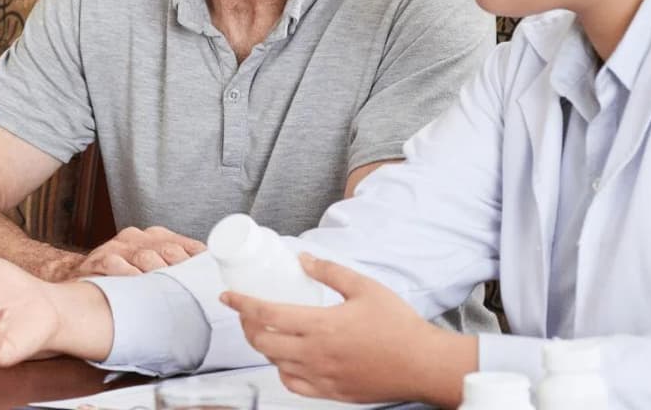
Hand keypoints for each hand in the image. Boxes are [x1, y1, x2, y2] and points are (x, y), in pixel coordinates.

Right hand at [71, 226, 205, 276]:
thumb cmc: (121, 278)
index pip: (184, 244)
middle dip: (182, 267)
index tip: (210, 273)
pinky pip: (116, 264)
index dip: (198, 258)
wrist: (77, 278)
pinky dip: (128, 274)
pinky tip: (138, 284)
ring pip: (145, 255)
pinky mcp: (99, 259)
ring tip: (171, 287)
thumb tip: (205, 286)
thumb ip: (173, 272)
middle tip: (194, 285)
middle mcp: (137, 238)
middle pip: (167, 249)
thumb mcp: (149, 269)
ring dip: (159, 272)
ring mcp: (118, 247)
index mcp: (154, 237)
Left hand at [220, 254, 476, 406]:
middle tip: (246, 311)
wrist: (422, 364)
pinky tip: (287, 359)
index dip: (241, 304)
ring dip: (264, 347)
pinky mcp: (331, 392)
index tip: (227, 295)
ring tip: (265, 331)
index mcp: (320, 326)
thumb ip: (330, 271)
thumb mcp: (364, 287)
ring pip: (275, 364)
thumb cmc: (398, 326)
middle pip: (263, 342)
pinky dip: (282, 371)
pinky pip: (294, 385)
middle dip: (247, 325)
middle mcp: (315, 355)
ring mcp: (322, 377)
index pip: (267, 315)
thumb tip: (304, 258)